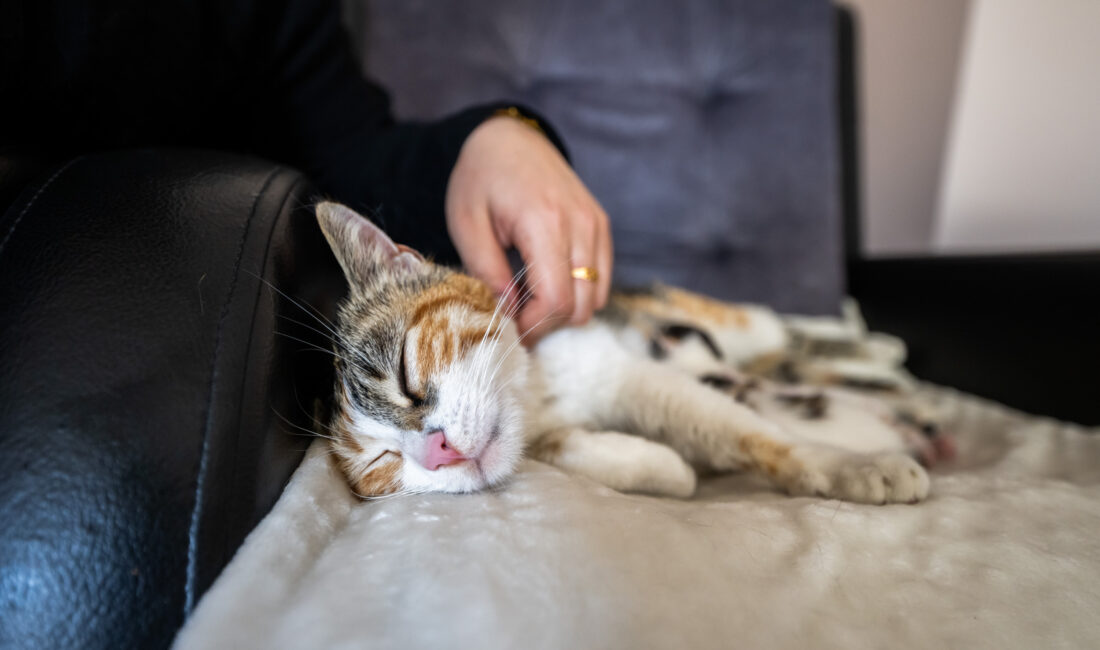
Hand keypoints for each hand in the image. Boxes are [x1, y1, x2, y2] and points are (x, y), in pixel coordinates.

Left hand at [445, 114, 611, 343]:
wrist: (508, 137)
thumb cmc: (480, 178)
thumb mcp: (466, 224)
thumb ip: (486, 272)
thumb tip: (506, 313)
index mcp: (544, 222)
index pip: (556, 299)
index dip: (533, 326)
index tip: (509, 329)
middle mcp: (580, 224)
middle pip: (580, 306)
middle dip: (547, 323)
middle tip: (516, 317)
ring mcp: (596, 224)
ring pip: (596, 298)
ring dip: (564, 309)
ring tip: (529, 297)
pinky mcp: (601, 225)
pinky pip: (601, 279)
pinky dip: (578, 292)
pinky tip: (547, 281)